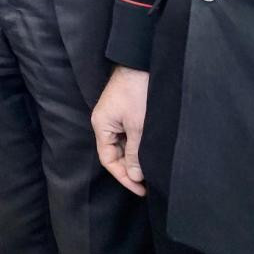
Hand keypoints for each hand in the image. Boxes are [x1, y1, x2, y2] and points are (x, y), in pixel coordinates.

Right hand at [92, 66, 149, 196]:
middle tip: (149, 182)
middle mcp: (104, 122)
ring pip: (122, 145)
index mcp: (101, 126)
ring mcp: (115, 117)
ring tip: (152, 169)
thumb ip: (135, 153)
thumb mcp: (138, 127)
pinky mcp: (125, 112)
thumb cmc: (136, 93)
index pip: (108, 159)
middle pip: (114, 153)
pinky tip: (149, 151)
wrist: (141, 64)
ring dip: (135, 157)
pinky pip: (128, 135)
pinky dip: (138, 146)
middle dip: (130, 168)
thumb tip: (134, 175)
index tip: (142, 189)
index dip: (124, 176)